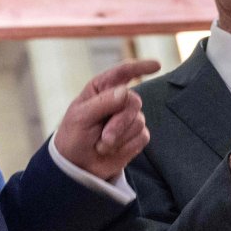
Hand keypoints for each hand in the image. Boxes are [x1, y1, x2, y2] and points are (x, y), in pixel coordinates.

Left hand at [53, 59, 160, 180]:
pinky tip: (112, 150)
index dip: (140, 67)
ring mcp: (128, 118)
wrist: (78, 165)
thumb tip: (126, 90)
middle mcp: (118, 100)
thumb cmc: (74, 136)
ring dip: (120, 137)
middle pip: (134, 101)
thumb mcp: (81, 117)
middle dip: (120, 122)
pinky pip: (142, 136)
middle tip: (104, 138)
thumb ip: (103, 103)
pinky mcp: (136, 135)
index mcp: (101, 88)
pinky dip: (126, 146)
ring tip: (102, 145)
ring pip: (138, 121)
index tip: (156, 65)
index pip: (123, 72)